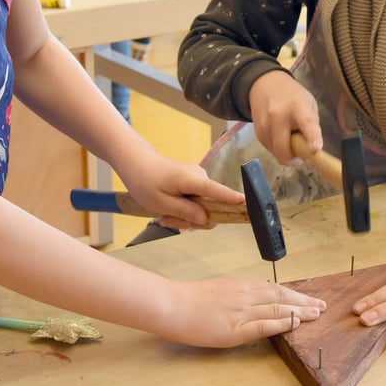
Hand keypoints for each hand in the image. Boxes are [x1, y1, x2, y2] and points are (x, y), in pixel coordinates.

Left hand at [118, 152, 244, 229]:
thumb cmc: (145, 181)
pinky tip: (168, 213)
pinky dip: (184, 210)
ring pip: (203, 207)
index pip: (217, 191)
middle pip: (210, 207)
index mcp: (193, 180)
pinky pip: (197, 202)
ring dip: (185, 217)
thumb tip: (206, 219)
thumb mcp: (161, 202)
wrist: (137, 163)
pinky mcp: (195, 183)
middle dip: (192, 220)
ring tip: (165, 217)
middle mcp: (201, 177)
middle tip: (169, 222)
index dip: (232, 199)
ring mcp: (199, 180)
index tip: (248, 204)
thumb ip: (185, 211)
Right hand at [160, 278, 325, 347]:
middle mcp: (245, 296)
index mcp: (241, 286)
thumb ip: (236, 295)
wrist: (172, 303)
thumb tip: (250, 300)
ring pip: (278, 309)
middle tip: (321, 306)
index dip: (293, 294)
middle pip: (281, 297)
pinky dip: (282, 324)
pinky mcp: (235, 329)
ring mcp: (241, 312)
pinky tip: (295, 324)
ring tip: (316, 314)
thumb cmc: (188, 298)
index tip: (307, 298)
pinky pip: (264, 325)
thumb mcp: (217, 289)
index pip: (274, 289)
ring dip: (300, 311)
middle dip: (304, 301)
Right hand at [248, 70, 321, 165]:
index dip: (312, 138)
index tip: (315, 149)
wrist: (265, 85)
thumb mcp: (309, 104)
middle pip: (283, 148)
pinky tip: (280, 135)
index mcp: (298, 106)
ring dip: (285, 152)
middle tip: (301, 154)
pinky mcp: (257, 133)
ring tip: (289, 137)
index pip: (306, 123)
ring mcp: (265, 125)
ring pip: (276, 153)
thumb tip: (310, 149)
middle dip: (294, 158)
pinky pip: (270, 149)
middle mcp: (278, 116)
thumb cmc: (293, 96)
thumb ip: (312, 125)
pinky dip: (277, 148)